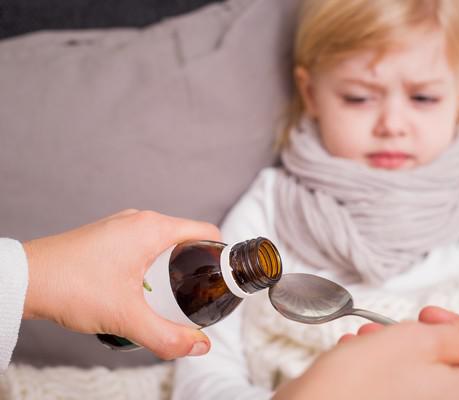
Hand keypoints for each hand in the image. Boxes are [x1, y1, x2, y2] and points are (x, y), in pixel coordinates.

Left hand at [22, 209, 219, 359]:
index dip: (220, 256)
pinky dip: (151, 264)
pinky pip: (143, 245)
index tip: (221, 281)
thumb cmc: (72, 287)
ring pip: (163, 242)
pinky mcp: (108, 235)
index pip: (206, 231)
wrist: (24, 280)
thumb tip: (199, 346)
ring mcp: (122, 225)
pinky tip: (141, 289)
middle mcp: (140, 220)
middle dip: (196, 267)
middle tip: (197, 296)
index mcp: (153, 228)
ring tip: (170, 297)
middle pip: (187, 238)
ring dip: (172, 267)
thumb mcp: (127, 317)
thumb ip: (167, 336)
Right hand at [275, 308, 458, 399]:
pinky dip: (386, 369)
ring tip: (370, 336)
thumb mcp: (415, 340)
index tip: (433, 317)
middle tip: (400, 326)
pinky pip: (403, 389)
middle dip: (424, 337)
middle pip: (456, 366)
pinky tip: (359, 355)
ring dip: (400, 348)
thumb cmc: (360, 383)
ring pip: (426, 375)